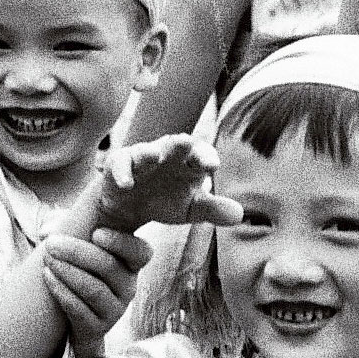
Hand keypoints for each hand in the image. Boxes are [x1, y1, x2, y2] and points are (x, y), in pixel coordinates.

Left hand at [38, 227, 152, 356]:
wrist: (79, 320)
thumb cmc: (82, 273)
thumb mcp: (85, 251)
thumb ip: (75, 231)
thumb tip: (48, 229)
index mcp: (130, 264)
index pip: (140, 252)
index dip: (121, 242)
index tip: (96, 233)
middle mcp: (128, 287)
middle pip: (108, 267)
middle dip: (77, 252)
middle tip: (51, 244)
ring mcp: (114, 309)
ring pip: (93, 289)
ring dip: (67, 271)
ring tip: (47, 259)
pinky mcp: (96, 327)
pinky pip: (79, 309)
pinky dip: (61, 290)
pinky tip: (47, 276)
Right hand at [95, 135, 243, 233]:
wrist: (131, 208)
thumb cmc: (167, 201)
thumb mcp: (191, 209)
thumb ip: (213, 210)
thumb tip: (239, 215)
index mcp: (189, 164)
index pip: (202, 154)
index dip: (206, 157)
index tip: (211, 166)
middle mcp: (167, 155)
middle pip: (176, 145)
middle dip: (180, 144)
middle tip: (185, 142)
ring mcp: (142, 157)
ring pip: (146, 151)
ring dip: (149, 153)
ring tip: (154, 157)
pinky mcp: (120, 163)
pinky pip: (121, 164)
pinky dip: (123, 173)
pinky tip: (128, 185)